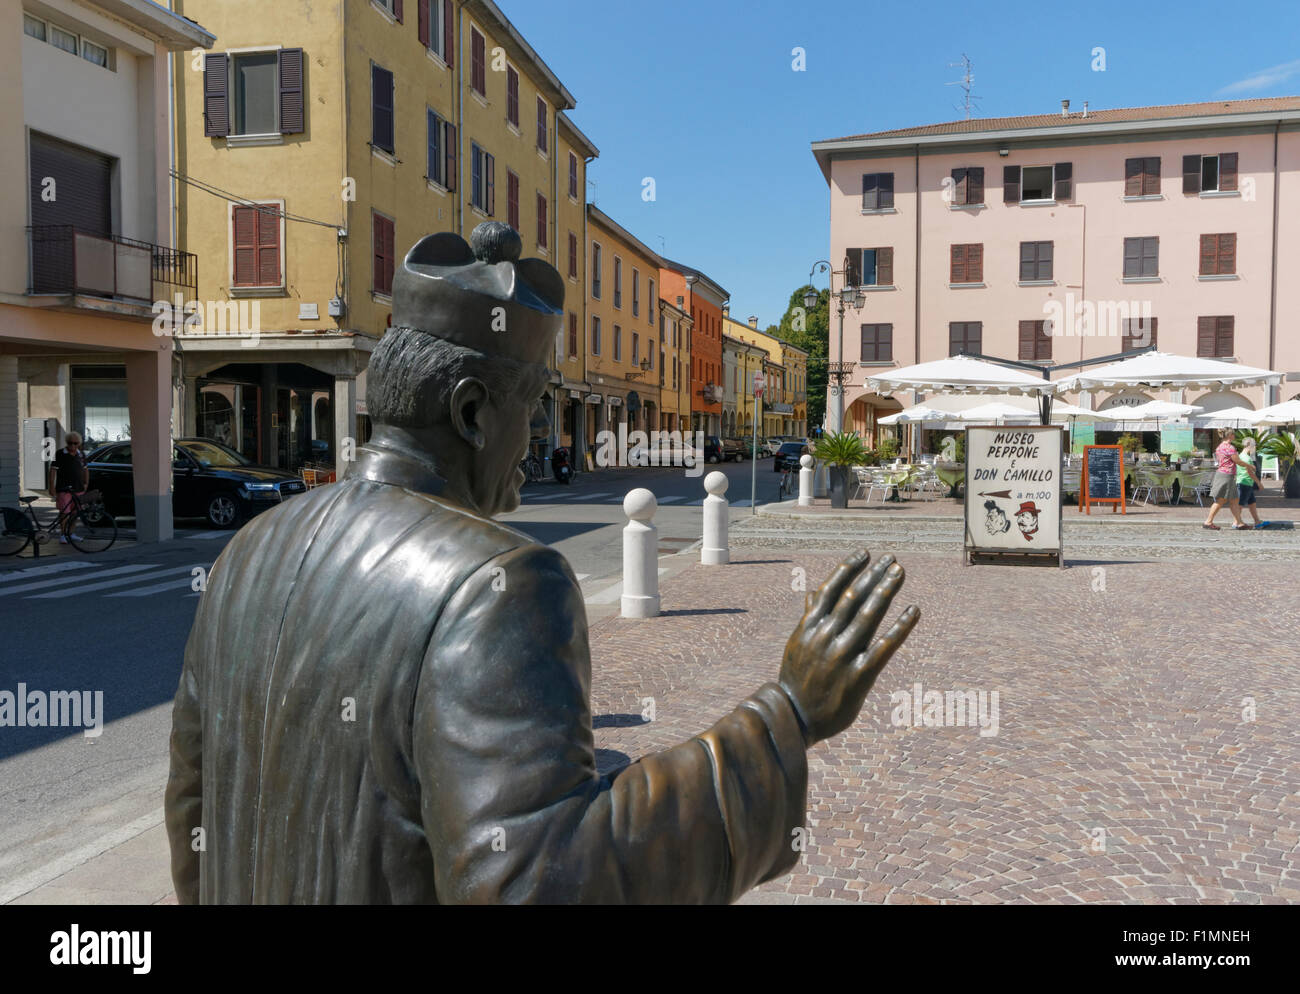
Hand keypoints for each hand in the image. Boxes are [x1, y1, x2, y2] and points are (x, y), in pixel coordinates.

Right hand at [778, 550, 919, 745]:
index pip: (831, 589)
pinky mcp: (859, 676)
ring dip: (885, 591)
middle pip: (853, 597)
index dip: (849, 569)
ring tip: (899, 573)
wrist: (793, 719)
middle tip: (892, 559)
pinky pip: (884, 647)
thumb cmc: (797, 680)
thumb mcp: (797, 644)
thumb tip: (812, 591)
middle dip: (873, 575)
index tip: (865, 553)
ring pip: (868, 616)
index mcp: (809, 627)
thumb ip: (809, 617)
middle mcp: (825, 636)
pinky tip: (914, 611)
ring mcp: (842, 655)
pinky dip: (900, 627)